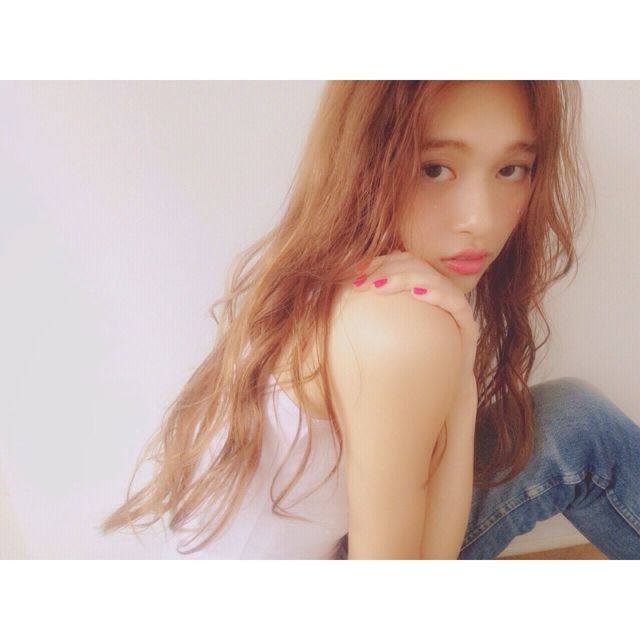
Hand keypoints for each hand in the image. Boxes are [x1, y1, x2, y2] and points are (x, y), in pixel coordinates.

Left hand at [350, 250, 479, 427]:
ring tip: (379, 287)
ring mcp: (452, 309)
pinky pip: (454, 302)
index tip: (352, 273)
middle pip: (413, 265)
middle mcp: (434, 297)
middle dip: (385, 268)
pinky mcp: (467, 326)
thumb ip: (357, 327)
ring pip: (432, 278)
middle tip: (359, 281)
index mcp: (414, 296)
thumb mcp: (373, 348)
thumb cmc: (401, 377)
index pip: (397, 265)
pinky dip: (436, 293)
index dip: (376, 263)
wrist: (437, 406)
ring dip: (405, 277)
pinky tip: (416, 294)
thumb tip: (315, 313)